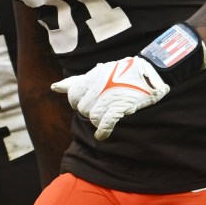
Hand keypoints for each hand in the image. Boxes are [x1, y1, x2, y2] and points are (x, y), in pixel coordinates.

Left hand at [51, 56, 168, 139]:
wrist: (151, 69)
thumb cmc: (122, 72)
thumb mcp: (98, 72)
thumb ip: (76, 81)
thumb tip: (54, 87)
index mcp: (93, 75)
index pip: (73, 94)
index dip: (77, 101)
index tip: (84, 102)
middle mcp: (99, 85)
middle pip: (82, 108)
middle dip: (88, 111)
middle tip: (99, 108)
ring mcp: (110, 96)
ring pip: (93, 116)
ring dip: (97, 120)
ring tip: (105, 116)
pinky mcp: (122, 106)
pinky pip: (106, 122)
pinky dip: (103, 130)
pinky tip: (102, 135)